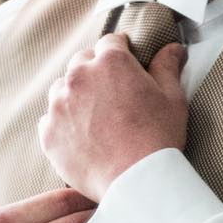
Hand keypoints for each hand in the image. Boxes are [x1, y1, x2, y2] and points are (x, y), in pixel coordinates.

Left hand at [38, 36, 187, 203]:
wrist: (135, 181)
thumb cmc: (158, 138)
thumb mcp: (172, 98)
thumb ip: (167, 67)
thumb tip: (173, 48)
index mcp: (111, 62)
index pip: (110, 42)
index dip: (121, 52)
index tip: (126, 64)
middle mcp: (79, 77)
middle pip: (82, 62)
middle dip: (96, 72)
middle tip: (113, 94)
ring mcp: (59, 105)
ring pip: (62, 89)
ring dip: (75, 95)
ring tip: (94, 117)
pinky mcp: (48, 132)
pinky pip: (49, 119)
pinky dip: (62, 124)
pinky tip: (81, 137)